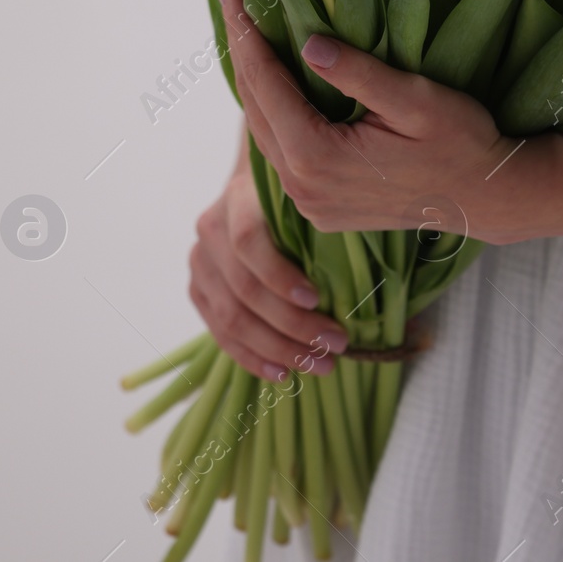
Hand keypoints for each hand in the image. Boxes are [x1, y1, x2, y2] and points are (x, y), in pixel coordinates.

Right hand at [187, 144, 347, 381]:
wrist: (253, 190)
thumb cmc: (295, 196)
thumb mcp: (309, 195)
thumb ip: (322, 218)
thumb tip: (364, 265)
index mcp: (238, 199)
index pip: (249, 241)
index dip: (279, 275)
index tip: (317, 300)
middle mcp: (211, 230)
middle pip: (244, 290)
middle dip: (292, 325)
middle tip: (335, 345)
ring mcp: (200, 263)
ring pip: (231, 318)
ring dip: (277, 349)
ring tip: (317, 366)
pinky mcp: (198, 290)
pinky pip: (221, 333)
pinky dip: (252, 357)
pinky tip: (282, 372)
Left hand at [215, 0, 524, 241]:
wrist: (488, 198)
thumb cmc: (462, 143)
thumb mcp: (417, 99)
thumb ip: (359, 74)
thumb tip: (307, 45)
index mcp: (317, 156)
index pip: (263, 82)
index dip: (243, 29)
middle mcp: (302, 187)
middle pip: (254, 107)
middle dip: (242, 49)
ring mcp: (310, 203)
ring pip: (265, 132)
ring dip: (257, 82)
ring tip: (250, 32)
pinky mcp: (322, 209)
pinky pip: (284, 153)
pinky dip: (276, 113)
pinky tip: (281, 83)